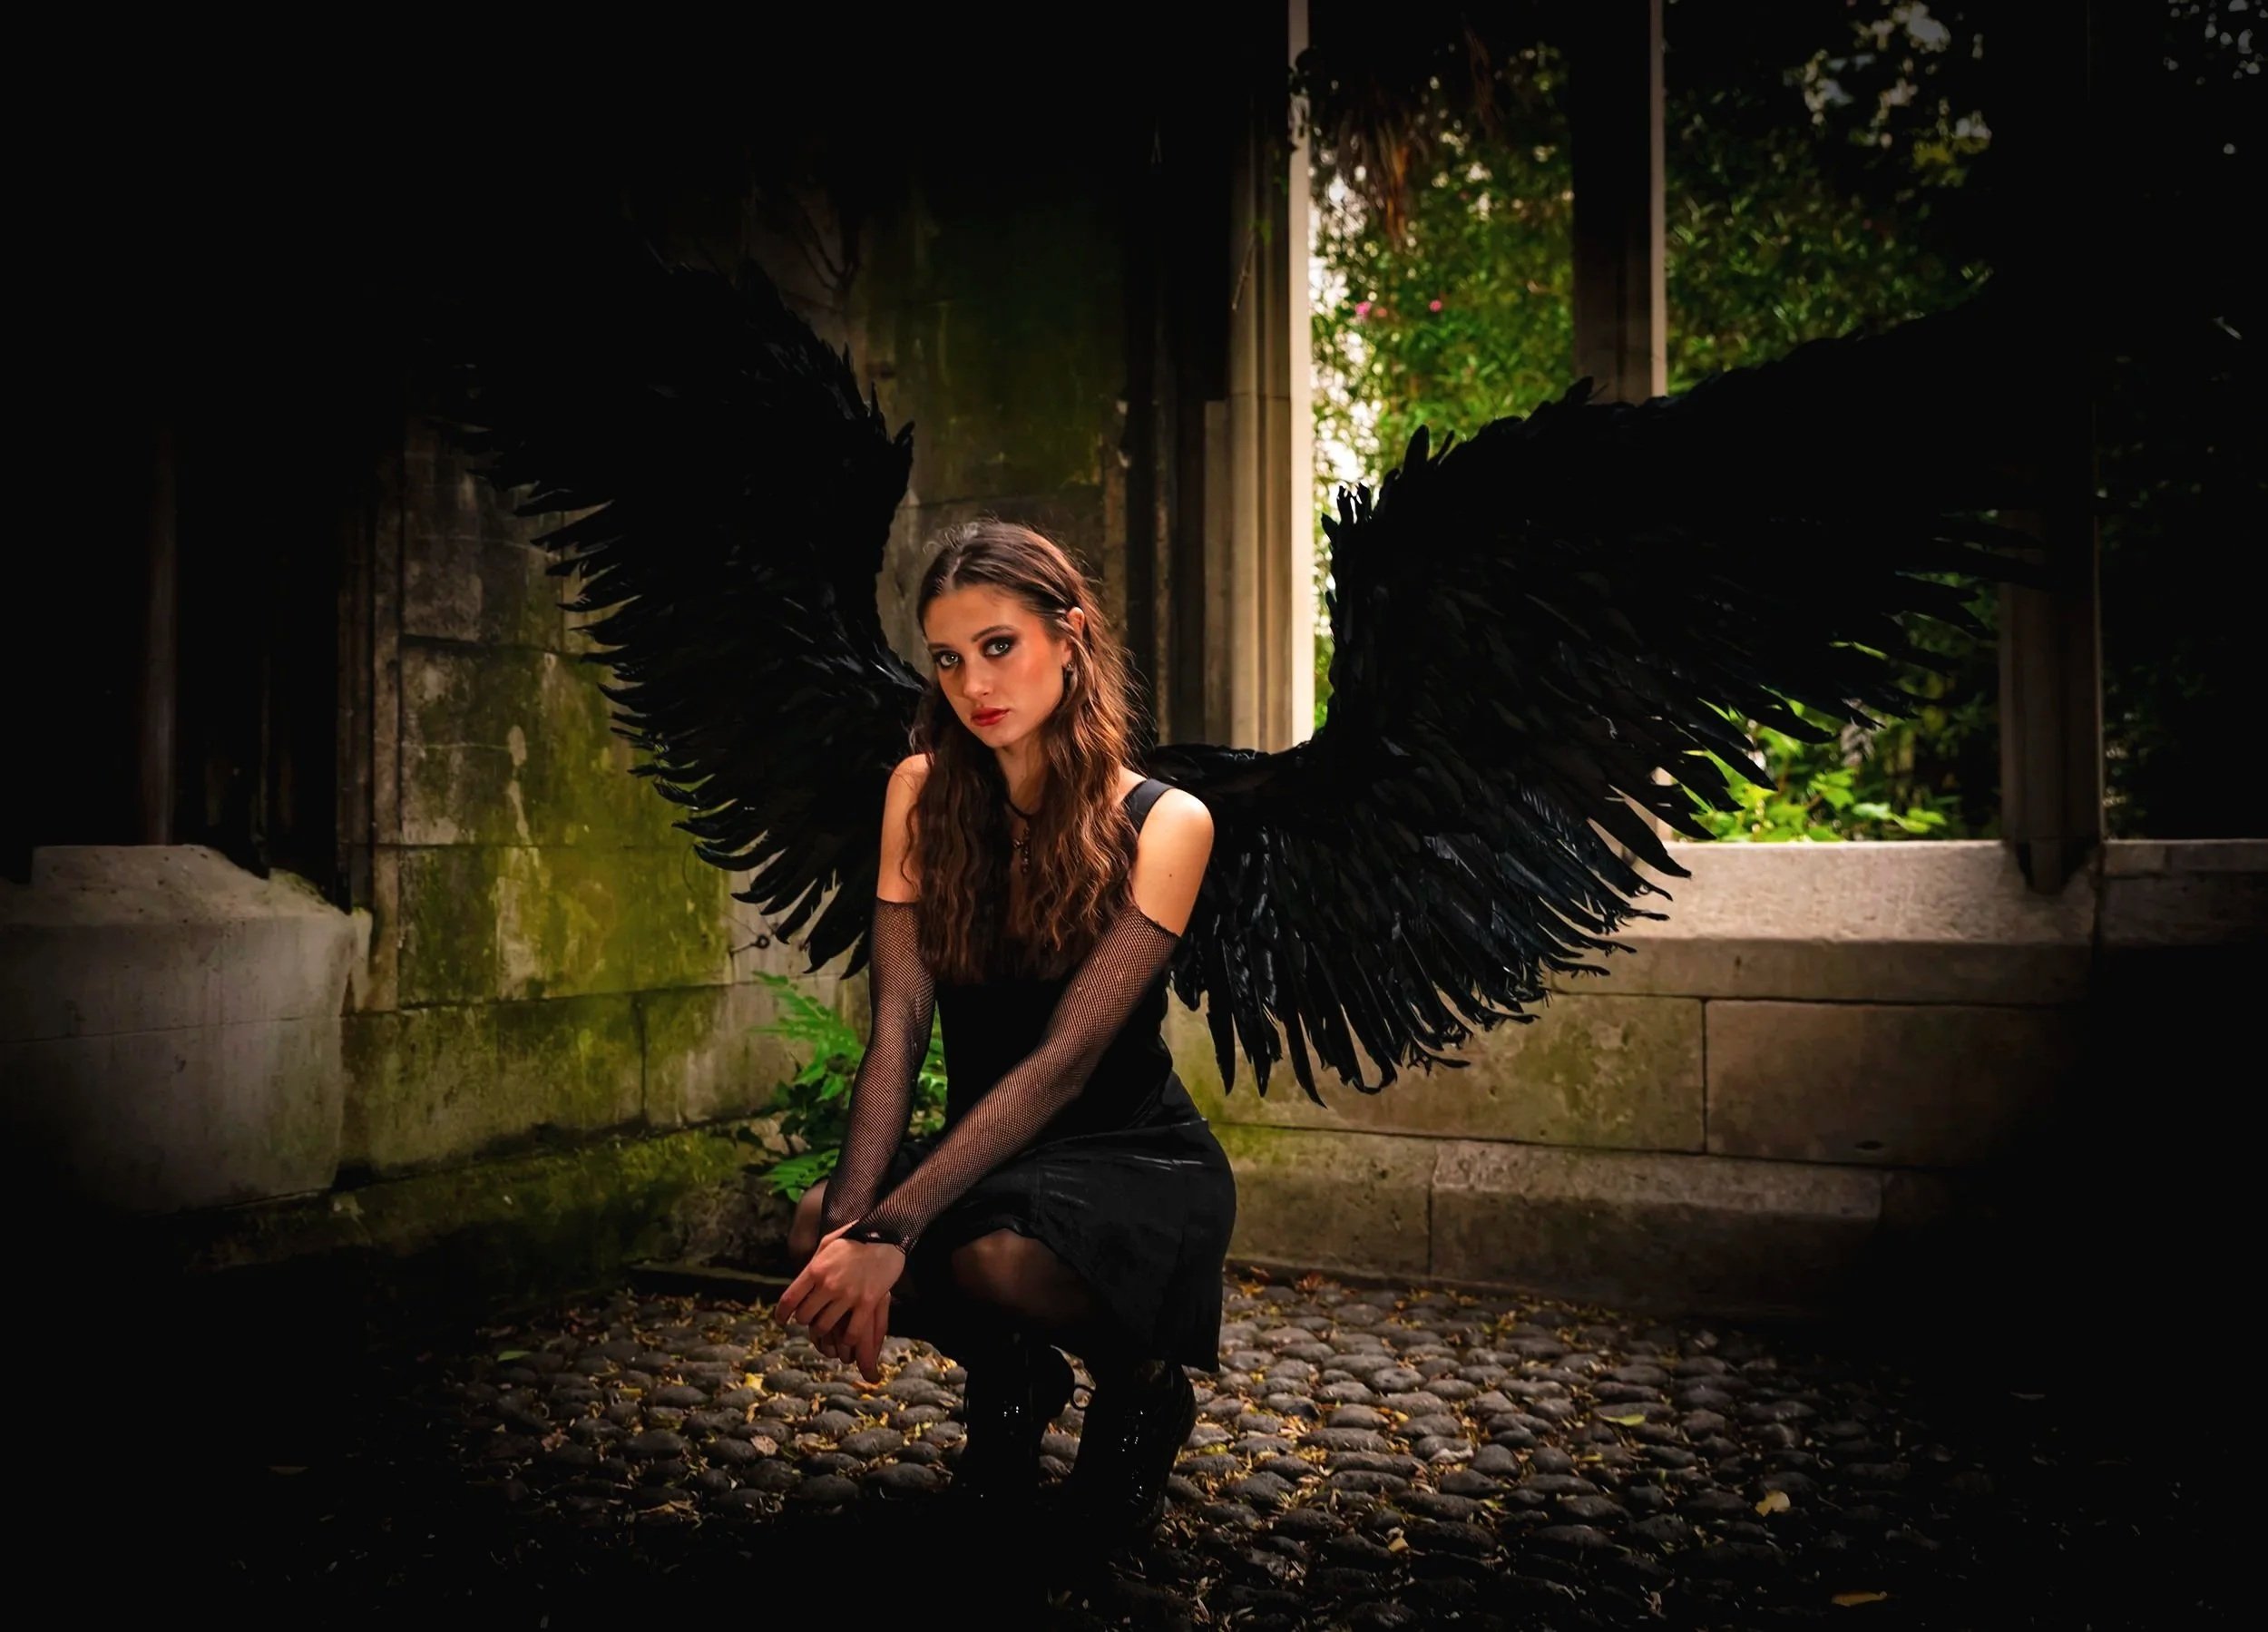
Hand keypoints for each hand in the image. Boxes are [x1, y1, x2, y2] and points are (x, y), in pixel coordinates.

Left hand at [776, 1222, 905, 1381]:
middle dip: (805, 1321)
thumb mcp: (828, 1243)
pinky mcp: (867, 1303)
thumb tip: (802, 1279)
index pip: (789, 1300)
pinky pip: (852, 1332)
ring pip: (824, 1327)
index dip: (781, 1314)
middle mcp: (828, 1284)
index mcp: (816, 1269)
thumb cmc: (856, 1237)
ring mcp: (848, 1295)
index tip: (781, 1320)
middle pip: (805, 1317)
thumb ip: (813, 1262)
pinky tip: (847, 1337)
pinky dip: (847, 1339)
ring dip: (823, 1331)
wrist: (888, 1235)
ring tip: (827, 1328)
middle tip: (811, 1319)